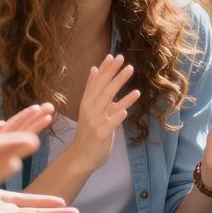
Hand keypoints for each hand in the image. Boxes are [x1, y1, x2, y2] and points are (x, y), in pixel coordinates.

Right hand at [60, 55, 139, 174]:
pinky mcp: (102, 134)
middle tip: (124, 60)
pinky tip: (127, 109)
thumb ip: (93, 90)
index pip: (96, 82)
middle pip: (103, 88)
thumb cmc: (89, 131)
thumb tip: (94, 69)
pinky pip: (112, 122)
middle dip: (113, 73)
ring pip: (108, 101)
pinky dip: (118, 115)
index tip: (113, 55)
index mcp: (87, 102)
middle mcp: (90, 109)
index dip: (104, 69)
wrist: (81, 156)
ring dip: (119, 85)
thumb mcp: (88, 108)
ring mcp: (95, 121)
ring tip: (130, 73)